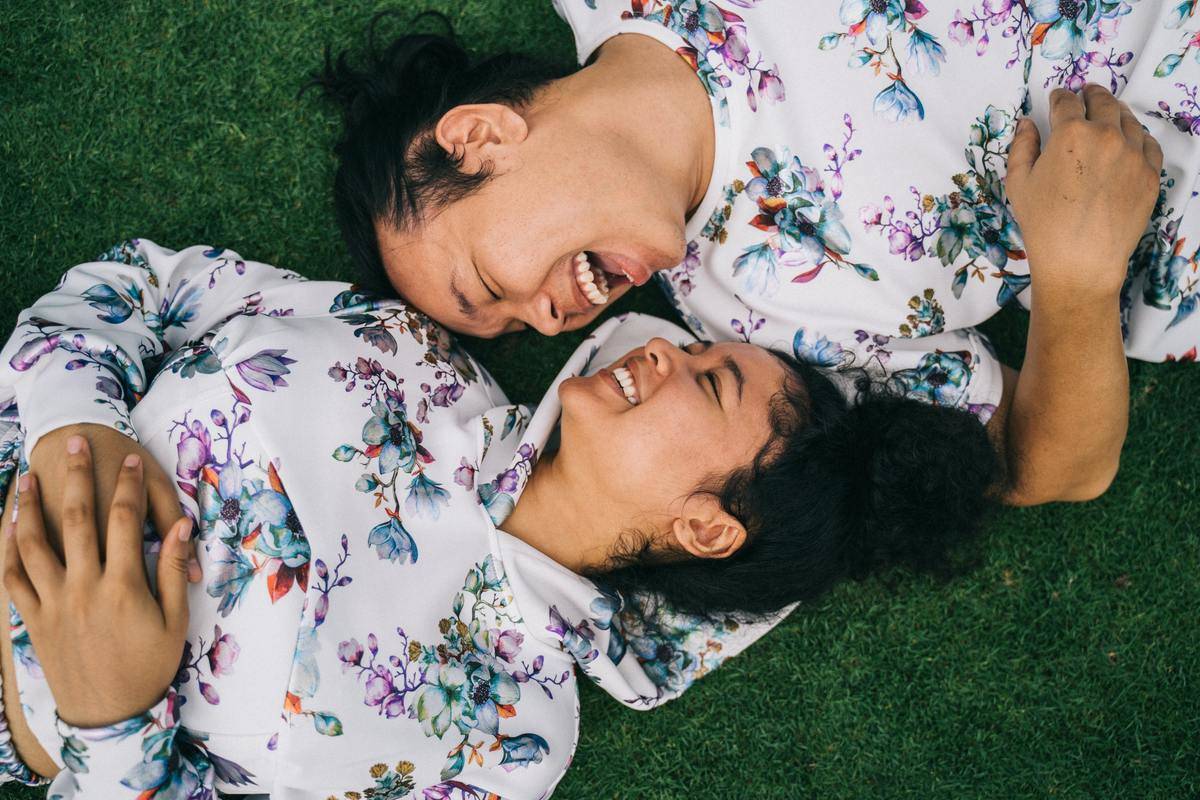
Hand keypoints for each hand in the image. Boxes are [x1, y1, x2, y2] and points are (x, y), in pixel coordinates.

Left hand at [3, 436, 192, 727]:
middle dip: (77, 476)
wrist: (111, 714)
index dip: (128, 486)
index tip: (129, 460)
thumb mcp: (175, 619)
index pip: (124, 520)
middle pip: (77, 519)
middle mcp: (83, 587)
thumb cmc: (150, 665)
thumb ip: (172, 569)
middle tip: (72, 444)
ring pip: (33, 544)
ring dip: (27, 507)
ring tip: (25, 478)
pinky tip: (7, 528)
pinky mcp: (34, 618)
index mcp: (123, 586)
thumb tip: (181, 526)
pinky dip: (7, 550)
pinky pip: (12, 578)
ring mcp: (53, 603)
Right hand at [1005, 83, 1163, 303]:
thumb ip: (1022, 146)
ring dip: (1116, 112)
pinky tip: (1129, 141)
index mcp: (1071, 133)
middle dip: (1091, 94)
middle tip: (1087, 92)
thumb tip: (1027, 124)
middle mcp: (1107, 135)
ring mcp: (1134, 154)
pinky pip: (1148, 145)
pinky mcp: (1151, 174)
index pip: (1066, 102)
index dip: (1059, 97)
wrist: (1081, 261)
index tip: (1057, 98)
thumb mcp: (1018, 183)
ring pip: (1128, 120)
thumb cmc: (1043, 224)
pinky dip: (1137, 138)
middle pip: (1103, 102)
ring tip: (1109, 114)